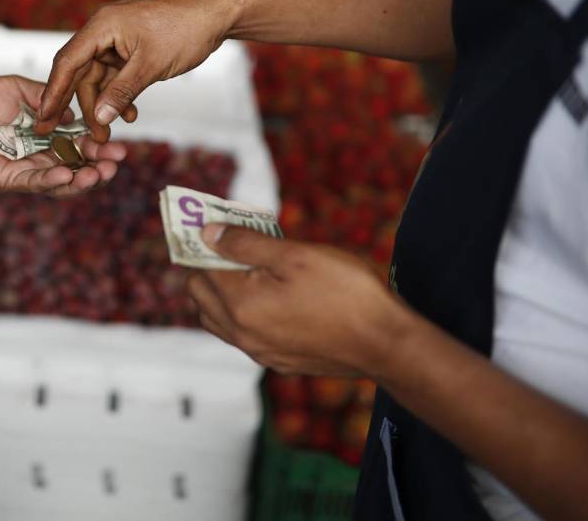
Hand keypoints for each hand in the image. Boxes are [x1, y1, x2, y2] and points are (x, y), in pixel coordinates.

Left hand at [0, 75, 126, 196]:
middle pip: (76, 165)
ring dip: (82, 179)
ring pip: (60, 180)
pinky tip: (69, 176)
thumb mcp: (17, 88)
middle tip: (116, 161)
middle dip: (98, 165)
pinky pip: (34, 182)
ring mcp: (25, 169)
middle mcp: (39, 154)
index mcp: (45, 134)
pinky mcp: (8, 179)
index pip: (79, 142)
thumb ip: (45, 95)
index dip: (98, 144)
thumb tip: (73, 110)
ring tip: (100, 174)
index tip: (119, 143)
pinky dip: (53, 181)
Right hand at [36, 0, 237, 141]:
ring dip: (105, 103)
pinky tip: (130, 113)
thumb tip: (99, 117)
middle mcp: (104, 30)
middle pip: (80, 72)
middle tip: (82, 134)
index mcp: (102, 26)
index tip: (44, 117)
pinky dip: (119, 94)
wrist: (216, 15)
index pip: (67, 62)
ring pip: (99, 77)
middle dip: (84, 104)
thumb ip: (121, 92)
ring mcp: (117, 39)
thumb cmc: (185, 29)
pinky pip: (116, 75)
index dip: (53, 92)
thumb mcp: (150, 66)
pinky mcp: (130, 47)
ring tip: (110, 131)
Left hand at [185, 224, 404, 376]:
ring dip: (223, 292)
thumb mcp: (295, 255)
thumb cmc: (345, 292)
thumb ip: (245, 244)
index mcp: (240, 305)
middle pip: (201, 296)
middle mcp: (242, 335)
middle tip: (236, 244)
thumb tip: (207, 233)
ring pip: (218, 319)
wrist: (386, 344)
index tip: (219, 225)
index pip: (200, 269)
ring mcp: (260, 352)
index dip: (207, 243)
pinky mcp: (278, 361)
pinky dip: (244, 314)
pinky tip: (272, 297)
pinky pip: (244, 335)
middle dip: (210, 267)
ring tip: (253, 269)